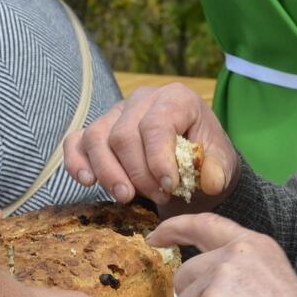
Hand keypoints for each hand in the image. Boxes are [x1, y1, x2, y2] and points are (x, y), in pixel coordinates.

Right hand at [65, 83, 238, 209]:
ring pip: (96, 138)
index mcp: (175, 98)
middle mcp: (141, 99)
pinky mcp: (97, 131)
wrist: (193, 163)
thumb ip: (218, 169)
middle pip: (123, 134)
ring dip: (109, 173)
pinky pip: (76, 141)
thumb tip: (210, 182)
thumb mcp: (221, 162)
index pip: (156, 124)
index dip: (158, 159)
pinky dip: (76, 161)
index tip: (170, 187)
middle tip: (158, 197)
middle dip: (138, 173)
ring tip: (127, 198)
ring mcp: (115, 113)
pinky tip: (86, 181)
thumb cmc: (205, 157)